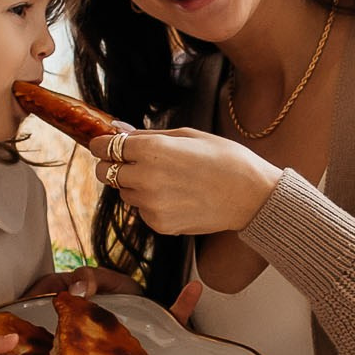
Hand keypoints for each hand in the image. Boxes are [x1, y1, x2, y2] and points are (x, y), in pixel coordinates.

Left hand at [97, 125, 281, 238]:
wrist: (251, 195)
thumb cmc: (224, 158)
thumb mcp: (186, 135)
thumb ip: (145, 135)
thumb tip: (117, 130)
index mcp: (150, 149)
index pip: (104, 147)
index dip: (103, 144)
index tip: (106, 145)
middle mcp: (144, 178)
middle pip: (104, 173)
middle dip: (113, 166)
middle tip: (135, 163)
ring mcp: (151, 204)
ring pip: (124, 194)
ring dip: (135, 186)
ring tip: (168, 180)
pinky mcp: (159, 224)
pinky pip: (142, 211)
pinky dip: (152, 204)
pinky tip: (178, 197)